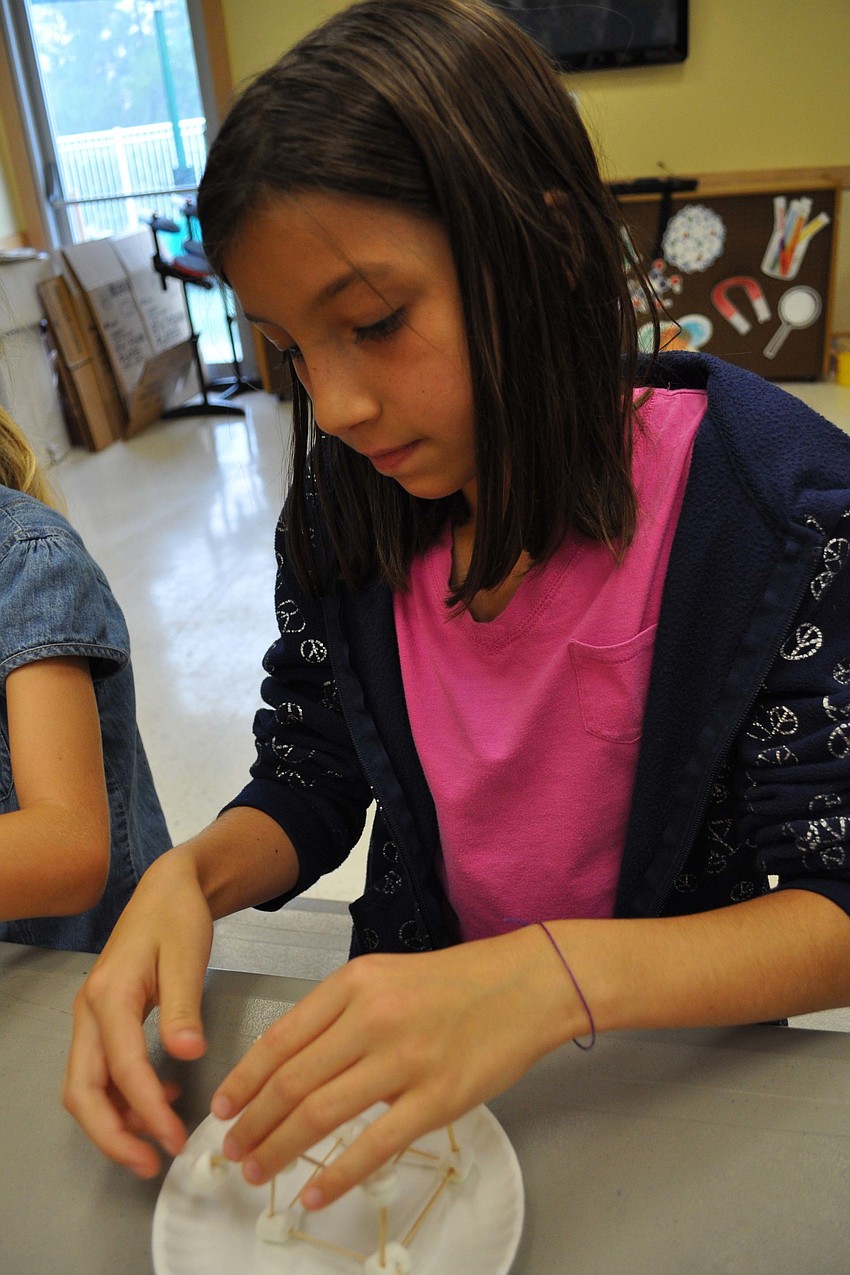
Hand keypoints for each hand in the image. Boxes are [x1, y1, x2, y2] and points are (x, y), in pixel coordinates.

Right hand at [62, 850, 213, 1175]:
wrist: (167, 889)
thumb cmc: (178, 917)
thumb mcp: (187, 955)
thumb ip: (184, 1006)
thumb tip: (187, 1053)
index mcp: (110, 996)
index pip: (122, 1070)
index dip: (147, 1112)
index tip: (175, 1139)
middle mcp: (90, 1012)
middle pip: (82, 1091)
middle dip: (112, 1135)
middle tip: (152, 1163)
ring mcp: (92, 1017)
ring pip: (87, 1086)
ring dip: (117, 1121)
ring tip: (161, 1137)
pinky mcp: (104, 1020)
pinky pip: (102, 1071)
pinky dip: (126, 1096)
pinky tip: (164, 1098)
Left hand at [211, 925, 576, 1207]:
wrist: (524, 985)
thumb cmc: (456, 982)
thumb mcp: (386, 976)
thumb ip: (339, 1012)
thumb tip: (289, 1061)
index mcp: (355, 984)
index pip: (281, 1037)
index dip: (244, 1078)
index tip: (224, 1105)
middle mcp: (373, 1017)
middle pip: (292, 1081)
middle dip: (253, 1122)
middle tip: (233, 1148)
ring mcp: (405, 1060)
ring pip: (321, 1113)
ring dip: (280, 1148)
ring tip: (258, 1169)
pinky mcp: (437, 1098)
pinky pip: (375, 1146)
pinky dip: (337, 1175)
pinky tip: (315, 1192)